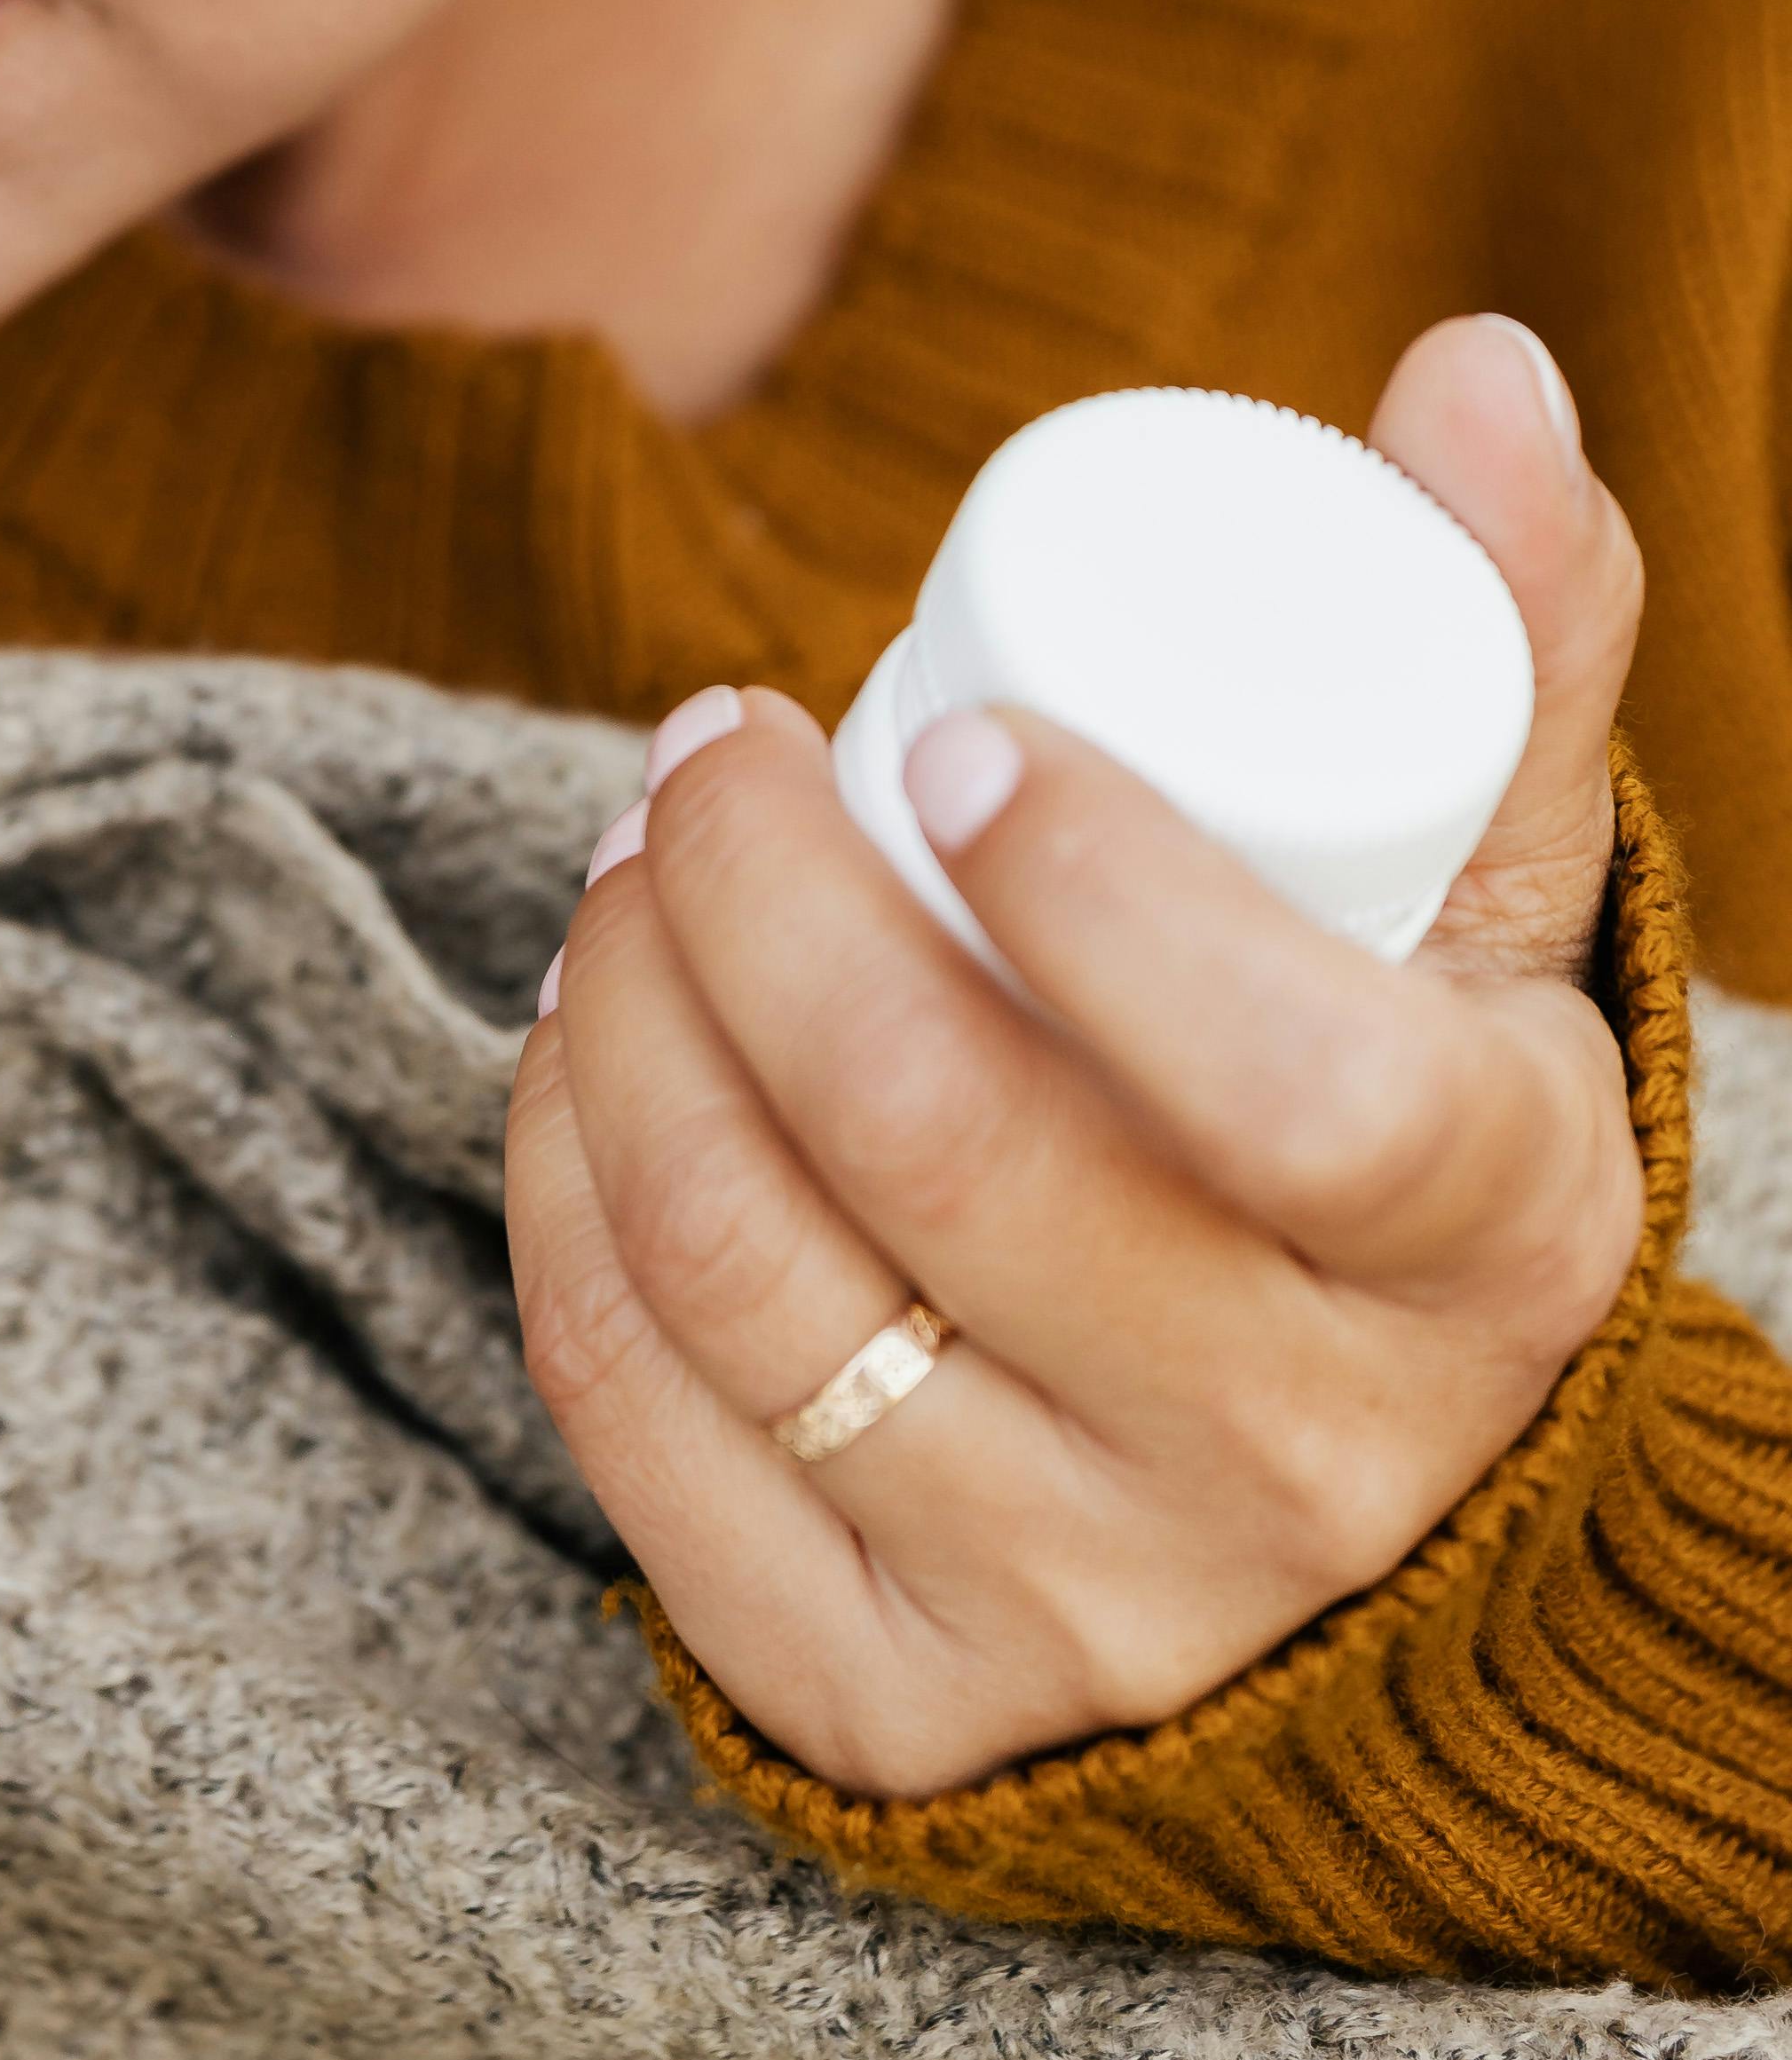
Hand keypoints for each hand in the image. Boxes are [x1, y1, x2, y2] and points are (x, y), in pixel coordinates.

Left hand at [502, 314, 1649, 1793]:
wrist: (1354, 1541)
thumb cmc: (1393, 1144)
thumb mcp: (1489, 921)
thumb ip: (1497, 632)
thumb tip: (1471, 361)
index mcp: (1478, 1249)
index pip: (1286, 1083)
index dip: (1093, 892)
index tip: (943, 728)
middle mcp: (1296, 1465)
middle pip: (944, 1145)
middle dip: (756, 896)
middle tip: (702, 746)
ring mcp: (1080, 1607)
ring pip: (757, 1272)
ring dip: (624, 1021)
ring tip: (627, 872)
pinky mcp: (879, 1699)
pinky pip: (643, 1418)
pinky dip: (562, 1200)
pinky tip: (568, 1065)